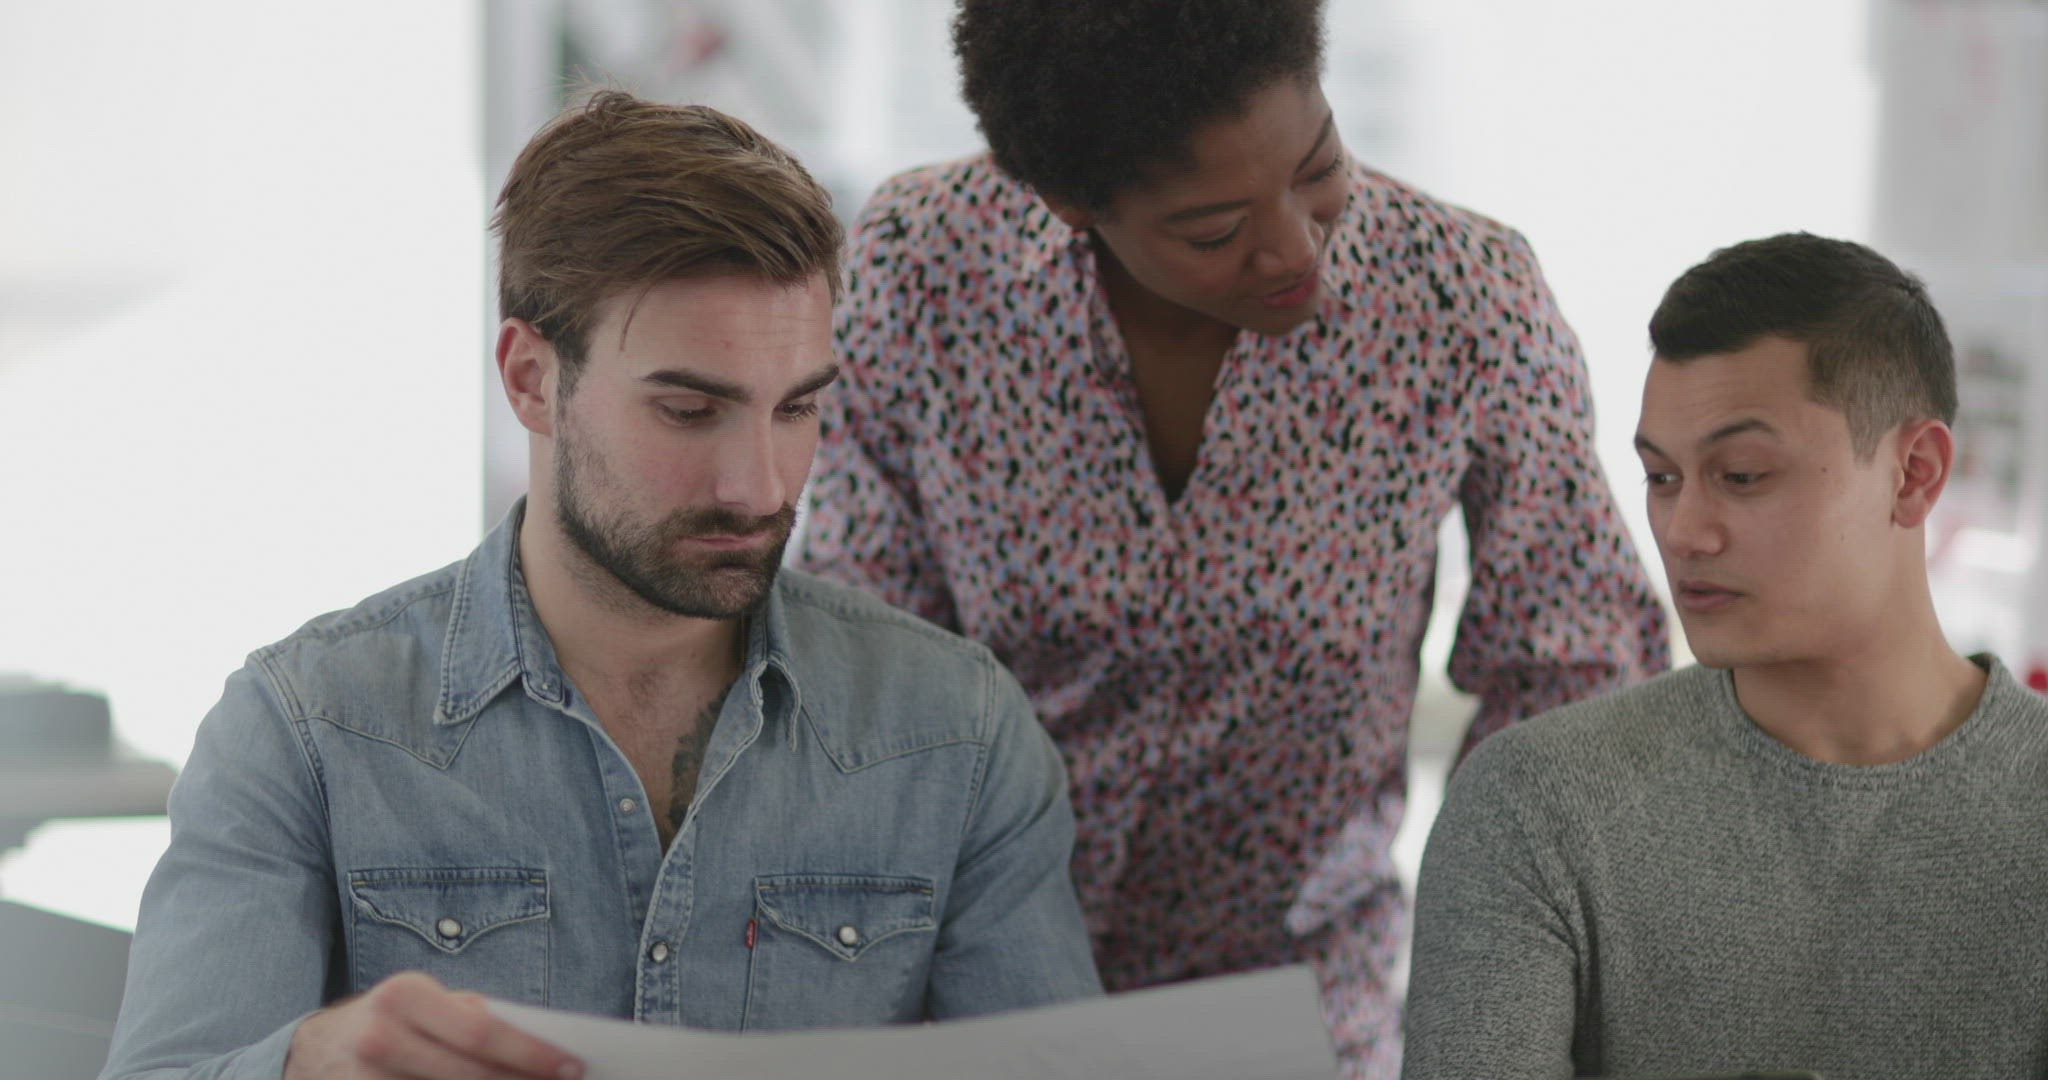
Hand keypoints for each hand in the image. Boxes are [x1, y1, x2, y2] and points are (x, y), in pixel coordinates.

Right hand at [284, 971, 583, 1078]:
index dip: (531, 1054)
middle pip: (469, 1075)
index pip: (482, 1032)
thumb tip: (539, 1042)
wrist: (314, 1051)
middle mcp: (382, 1037)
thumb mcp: (424, 1002)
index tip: (572, 1067)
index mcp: (405, 996)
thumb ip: (470, 1016)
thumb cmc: (390, 1020)